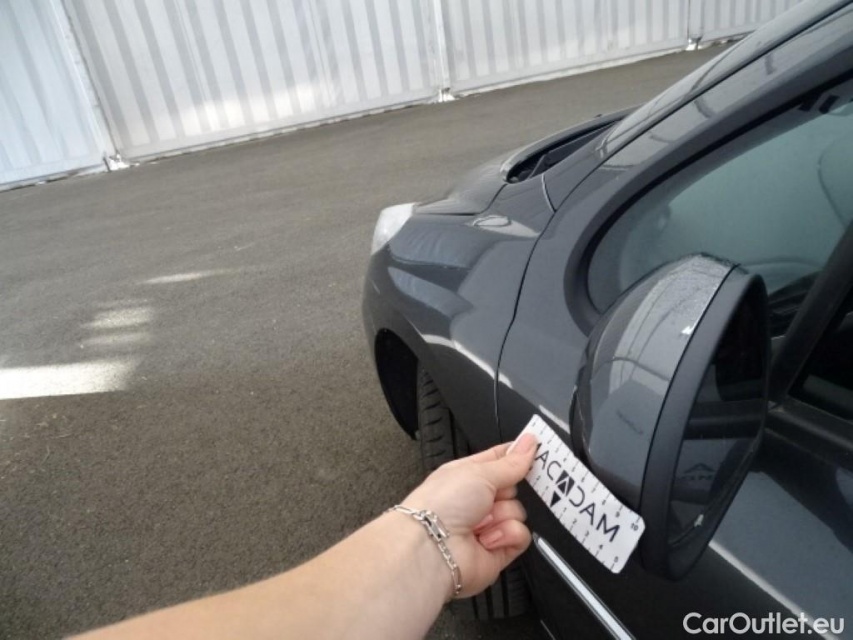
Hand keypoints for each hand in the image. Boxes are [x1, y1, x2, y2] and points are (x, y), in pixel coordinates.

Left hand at [401, 433, 537, 597]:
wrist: (432, 547)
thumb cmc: (440, 504)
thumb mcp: (479, 472)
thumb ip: (510, 461)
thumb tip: (529, 443)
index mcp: (468, 475)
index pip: (500, 460)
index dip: (517, 455)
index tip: (537, 449)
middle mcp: (477, 501)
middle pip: (515, 488)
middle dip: (509, 490)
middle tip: (497, 492)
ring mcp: (487, 526)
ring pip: (519, 512)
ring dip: (503, 514)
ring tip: (482, 520)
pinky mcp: (497, 550)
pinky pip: (521, 536)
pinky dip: (506, 535)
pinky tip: (487, 538)